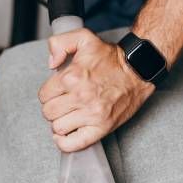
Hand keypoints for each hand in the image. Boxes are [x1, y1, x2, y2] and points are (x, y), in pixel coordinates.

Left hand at [38, 29, 153, 151]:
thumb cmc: (112, 58)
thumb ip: (60, 42)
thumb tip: (51, 64)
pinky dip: (65, 143)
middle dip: (54, 108)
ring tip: (69, 115)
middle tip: (64, 103)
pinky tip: (66, 134)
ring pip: (58, 128)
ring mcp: (91, 114)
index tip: (58, 92)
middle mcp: (80, 96)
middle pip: (49, 112)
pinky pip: (73, 144)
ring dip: (60, 122)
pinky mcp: (102, 127)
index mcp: (72, 77)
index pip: (44, 95)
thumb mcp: (84, 38)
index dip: (49, 94)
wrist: (138, 71)